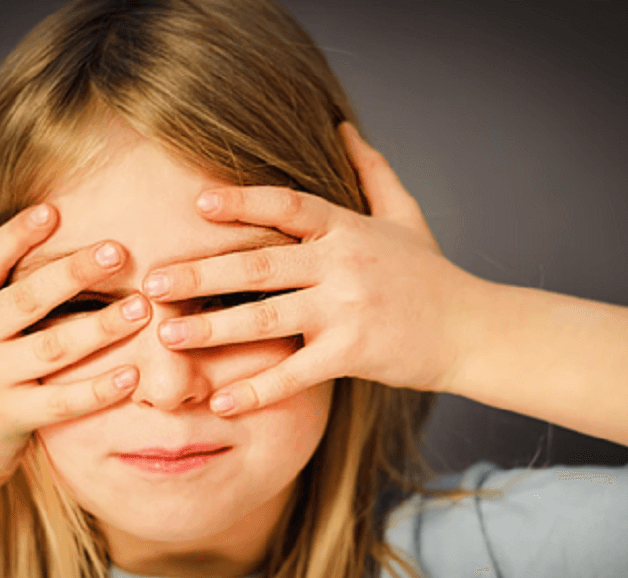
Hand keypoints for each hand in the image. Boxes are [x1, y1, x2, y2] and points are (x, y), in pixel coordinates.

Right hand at [0, 204, 150, 496]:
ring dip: (100, 326)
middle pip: (26, 298)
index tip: (54, 210)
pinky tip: (132, 375)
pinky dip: (96, 389)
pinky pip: (60, 403)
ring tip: (142, 308)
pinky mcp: (8, 419)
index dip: (17, 234)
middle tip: (118, 249)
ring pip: (51, 348)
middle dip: (73, 271)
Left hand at [141, 122, 483, 415]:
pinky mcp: (353, 354)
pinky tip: (221, 399)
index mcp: (347, 229)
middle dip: (201, 272)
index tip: (197, 204)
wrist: (474, 331)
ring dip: (212, 328)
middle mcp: (342, 264)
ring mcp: (346, 310)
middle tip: (152, 282)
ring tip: (167, 336)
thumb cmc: (432, 274)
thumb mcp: (405, 215)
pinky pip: (295, 373)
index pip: (288, 206)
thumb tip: (343, 127)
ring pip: (267, 318)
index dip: (243, 201)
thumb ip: (371, 171)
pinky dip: (258, 388)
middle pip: (259, 263)